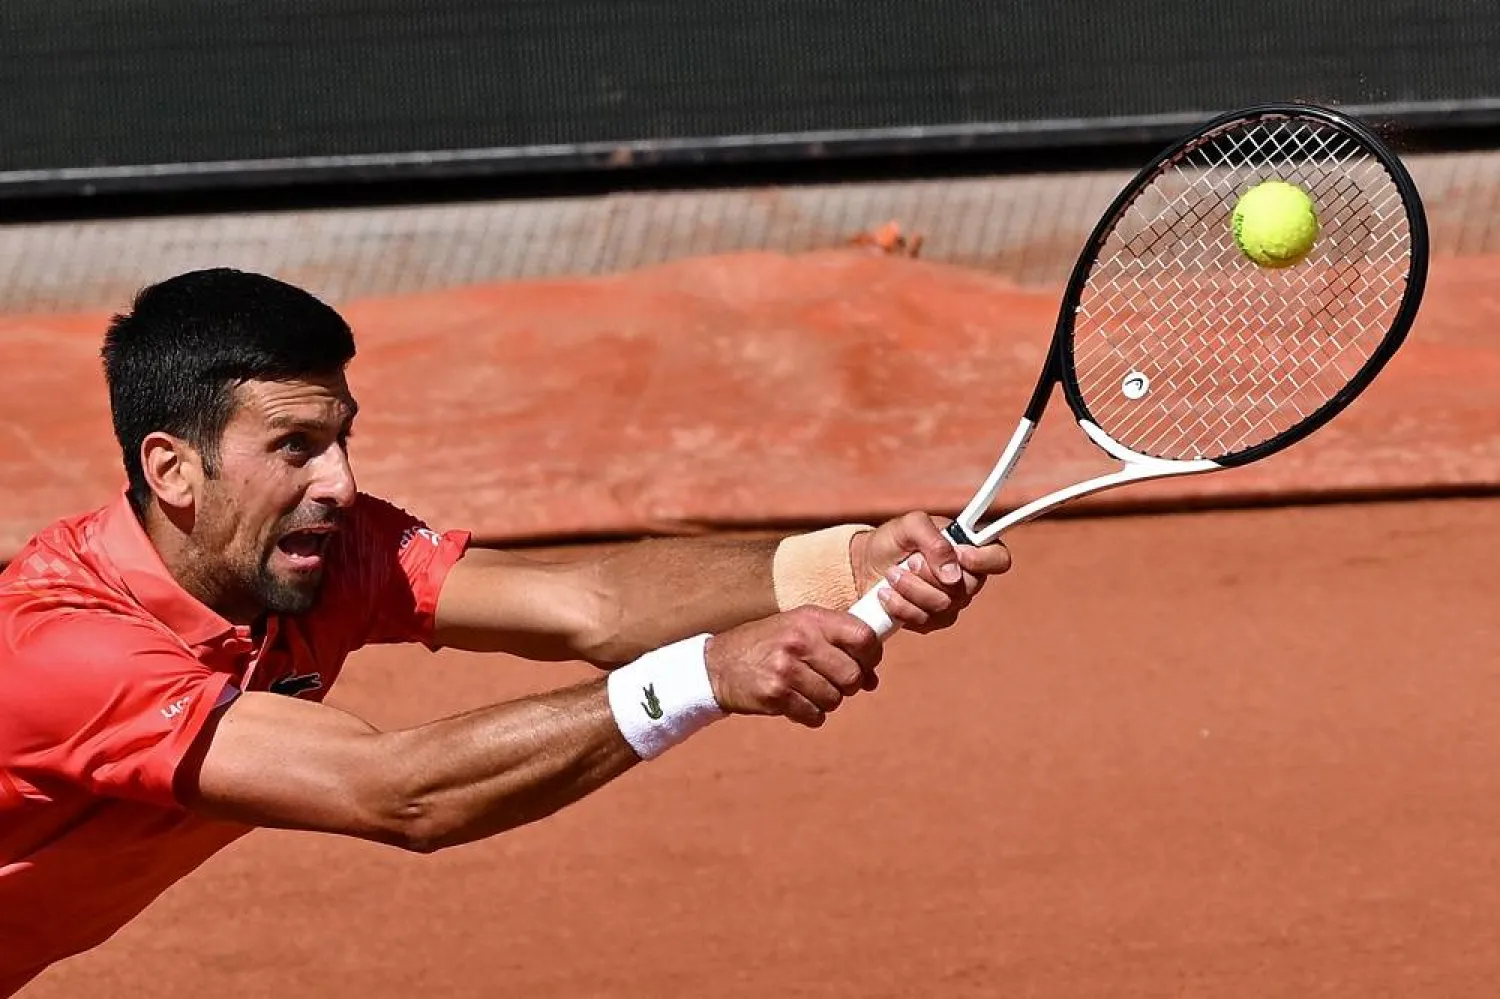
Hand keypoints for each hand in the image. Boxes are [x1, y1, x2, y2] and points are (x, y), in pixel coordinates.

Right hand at [704, 607, 881, 727]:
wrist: (717, 665)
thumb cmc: (766, 646)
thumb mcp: (799, 629)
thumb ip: (838, 645)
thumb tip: (873, 680)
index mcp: (810, 619)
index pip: (863, 637)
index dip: (871, 655)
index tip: (865, 663)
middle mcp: (799, 641)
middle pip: (852, 675)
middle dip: (849, 685)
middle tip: (832, 682)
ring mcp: (786, 669)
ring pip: (835, 699)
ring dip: (826, 701)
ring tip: (806, 690)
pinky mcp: (775, 695)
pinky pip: (814, 715)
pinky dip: (809, 714)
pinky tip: (794, 702)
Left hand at [849, 511, 1011, 633]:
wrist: (866, 564)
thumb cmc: (894, 540)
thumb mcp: (910, 525)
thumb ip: (933, 539)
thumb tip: (952, 572)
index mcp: (970, 548)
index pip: (999, 559)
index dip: (983, 560)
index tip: (960, 554)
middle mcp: (967, 578)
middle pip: (967, 587)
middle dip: (930, 574)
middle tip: (909, 561)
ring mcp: (952, 602)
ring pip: (943, 605)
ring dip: (910, 588)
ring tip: (892, 574)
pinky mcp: (932, 621)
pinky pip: (924, 621)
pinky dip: (901, 606)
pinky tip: (886, 593)